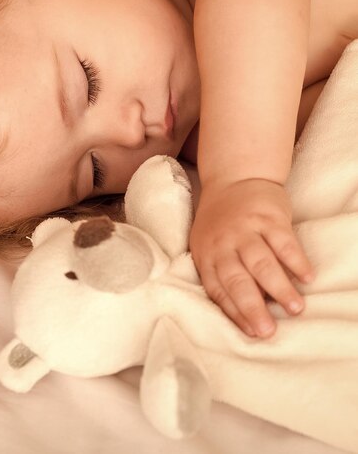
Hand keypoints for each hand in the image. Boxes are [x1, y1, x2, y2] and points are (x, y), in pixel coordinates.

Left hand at [189, 178, 315, 338]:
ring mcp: (245, 229)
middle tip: (268, 331)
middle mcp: (223, 243)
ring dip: (279, 287)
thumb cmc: (221, 223)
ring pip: (261, 262)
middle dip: (252, 307)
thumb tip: (243, 314)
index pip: (217, 289)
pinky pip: (283, 241)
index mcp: (206, 254)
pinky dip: (296, 261)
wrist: (233, 179)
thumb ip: (220, 274)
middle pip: (237, 279)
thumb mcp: (208, 246)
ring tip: (295, 309)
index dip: (234, 313)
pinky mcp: (268, 216)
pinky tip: (307, 277)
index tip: (251, 333)